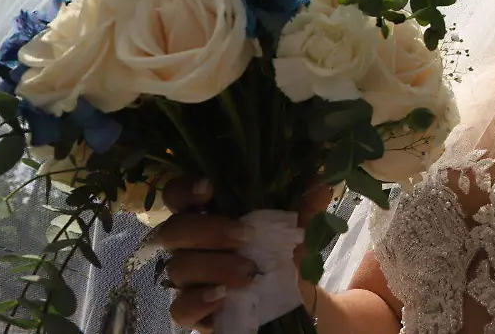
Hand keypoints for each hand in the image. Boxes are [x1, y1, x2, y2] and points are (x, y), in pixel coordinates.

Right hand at [158, 178, 333, 331]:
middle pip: (173, 230)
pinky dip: (200, 301)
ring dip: (214, 266)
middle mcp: (189, 245)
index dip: (185, 189)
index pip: (179, 196)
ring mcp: (187, 279)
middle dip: (207, 229)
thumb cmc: (279, 252)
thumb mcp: (296, 228)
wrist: (288, 297)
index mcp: (208, 216)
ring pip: (179, 267)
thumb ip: (306, 207)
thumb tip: (320, 185)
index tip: (210, 187)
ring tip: (249, 273)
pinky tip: (224, 296)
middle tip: (246, 235)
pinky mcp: (192, 310)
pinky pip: (180, 308)